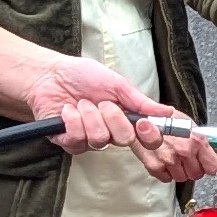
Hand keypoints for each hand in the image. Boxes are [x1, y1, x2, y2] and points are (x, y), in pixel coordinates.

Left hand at [11, 51, 178, 155]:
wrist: (50, 75)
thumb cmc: (81, 76)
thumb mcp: (116, 84)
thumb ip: (140, 101)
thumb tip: (166, 112)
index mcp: (125, 120)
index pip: (147, 139)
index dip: (148, 135)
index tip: (142, 122)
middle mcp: (110, 133)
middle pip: (125, 140)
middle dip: (113, 117)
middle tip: (102, 102)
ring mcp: (89, 140)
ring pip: (100, 139)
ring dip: (89, 115)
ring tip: (81, 103)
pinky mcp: (68, 142)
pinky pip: (78, 140)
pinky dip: (72, 120)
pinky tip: (67, 111)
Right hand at [133, 121, 216, 182]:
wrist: (139, 115)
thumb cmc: (162, 116)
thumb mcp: (186, 122)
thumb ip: (200, 138)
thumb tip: (210, 149)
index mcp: (196, 139)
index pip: (213, 166)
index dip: (209, 166)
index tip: (207, 165)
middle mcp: (184, 151)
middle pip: (197, 174)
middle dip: (193, 168)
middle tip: (187, 159)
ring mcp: (169, 160)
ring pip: (182, 178)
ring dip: (179, 171)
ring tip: (174, 158)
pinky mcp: (155, 166)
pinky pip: (166, 178)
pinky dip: (165, 172)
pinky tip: (164, 161)